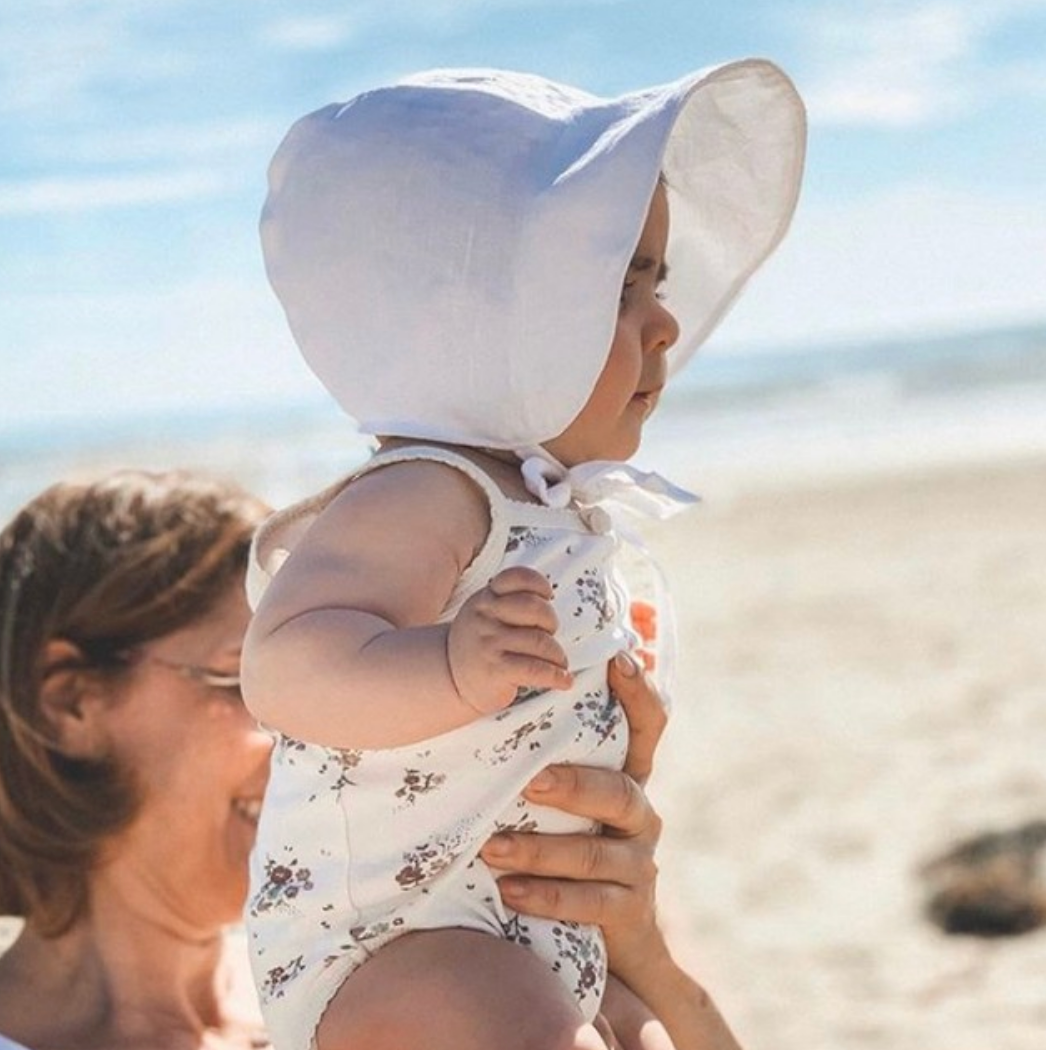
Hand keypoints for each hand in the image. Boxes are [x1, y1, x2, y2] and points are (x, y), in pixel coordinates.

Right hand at [447, 566, 571, 713]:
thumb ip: (508, 601)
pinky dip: (556, 676)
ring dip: (557, 655)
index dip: (539, 584)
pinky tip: (564, 681)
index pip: (516, 578)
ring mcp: (490, 643)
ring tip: (558, 662)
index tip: (547, 596)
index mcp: (485, 598)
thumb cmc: (478, 643)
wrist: (448, 678)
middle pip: (535, 608)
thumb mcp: (483, 613)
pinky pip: (536, 669)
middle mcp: (486, 617)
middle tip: (548, 634)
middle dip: (551, 622)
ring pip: (540, 641)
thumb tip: (547, 601)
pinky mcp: (496, 669)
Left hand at [479, 651, 666, 974]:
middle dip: (574, 785)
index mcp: (629, 775)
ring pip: (595, 853)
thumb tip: (495, 700)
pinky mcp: (628, 907)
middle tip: (528, 782)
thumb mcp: (566, 798)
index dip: (639, 692)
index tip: (615, 659)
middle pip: (619, 791)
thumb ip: (547, 757)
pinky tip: (508, 891)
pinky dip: (546, 896)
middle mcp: (641, 814)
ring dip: (540, 850)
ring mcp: (639, 863)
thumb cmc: (570, 843)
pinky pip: (589, 901)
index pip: (648, 726)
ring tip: (492, 848)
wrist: (612, 934)